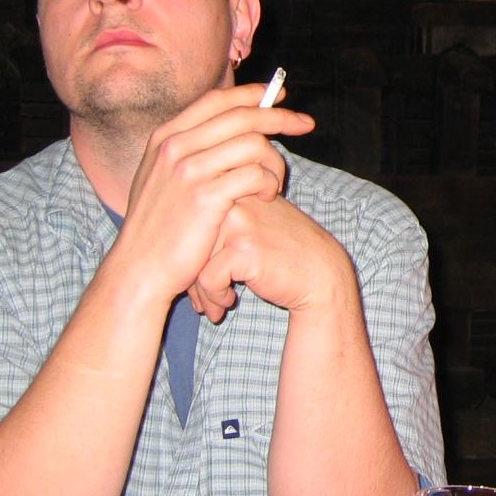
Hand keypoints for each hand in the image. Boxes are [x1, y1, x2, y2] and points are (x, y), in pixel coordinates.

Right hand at [111, 82, 315, 307]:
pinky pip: (255, 174)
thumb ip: (189, 150)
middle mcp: (175, 146)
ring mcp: (189, 170)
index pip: (217, 100)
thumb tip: (231, 126)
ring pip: (254, 143)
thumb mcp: (162, 178)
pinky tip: (267, 196)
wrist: (140, 269)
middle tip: (305, 125)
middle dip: (280, 116)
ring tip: (275, 183)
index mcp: (165, 137)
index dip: (251, 94)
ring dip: (275, 161)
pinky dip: (269, 183)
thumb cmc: (159, 228)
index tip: (278, 94)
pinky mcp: (205, 196)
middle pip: (241, 115)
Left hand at [190, 195, 354, 321]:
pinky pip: (207, 277)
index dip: (190, 254)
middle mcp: (234, 199)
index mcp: (234, 189)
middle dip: (190, 277)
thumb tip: (174, 245)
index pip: (191, 221)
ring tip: (212, 306)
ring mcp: (239, 221)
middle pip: (189, 240)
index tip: (198, 278)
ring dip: (201, 291)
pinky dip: (214, 296)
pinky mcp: (243, 247)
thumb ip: (221, 221)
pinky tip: (230, 301)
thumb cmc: (283, 254)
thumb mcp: (254, 225)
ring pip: (193, 260)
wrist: (321, 274)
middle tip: (200, 299)